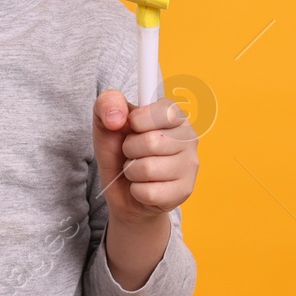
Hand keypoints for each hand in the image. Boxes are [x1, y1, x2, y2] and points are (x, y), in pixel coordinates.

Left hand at [92, 90, 197, 226]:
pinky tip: (143, 185)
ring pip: (148, 169)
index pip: (162, 112)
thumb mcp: (106, 120)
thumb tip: (117, 118)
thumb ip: (108, 102)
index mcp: (174, 114)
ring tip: (137, 169)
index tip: (132, 126)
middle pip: (151, 142)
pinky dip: (137, 190)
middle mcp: (189, 138)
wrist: (121, 188)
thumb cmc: (119, 150)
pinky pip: (150, 192)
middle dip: (130, 149)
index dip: (137, 121)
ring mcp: (190, 166)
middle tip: (132, 152)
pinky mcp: (184, 191)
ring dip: (132, 171)